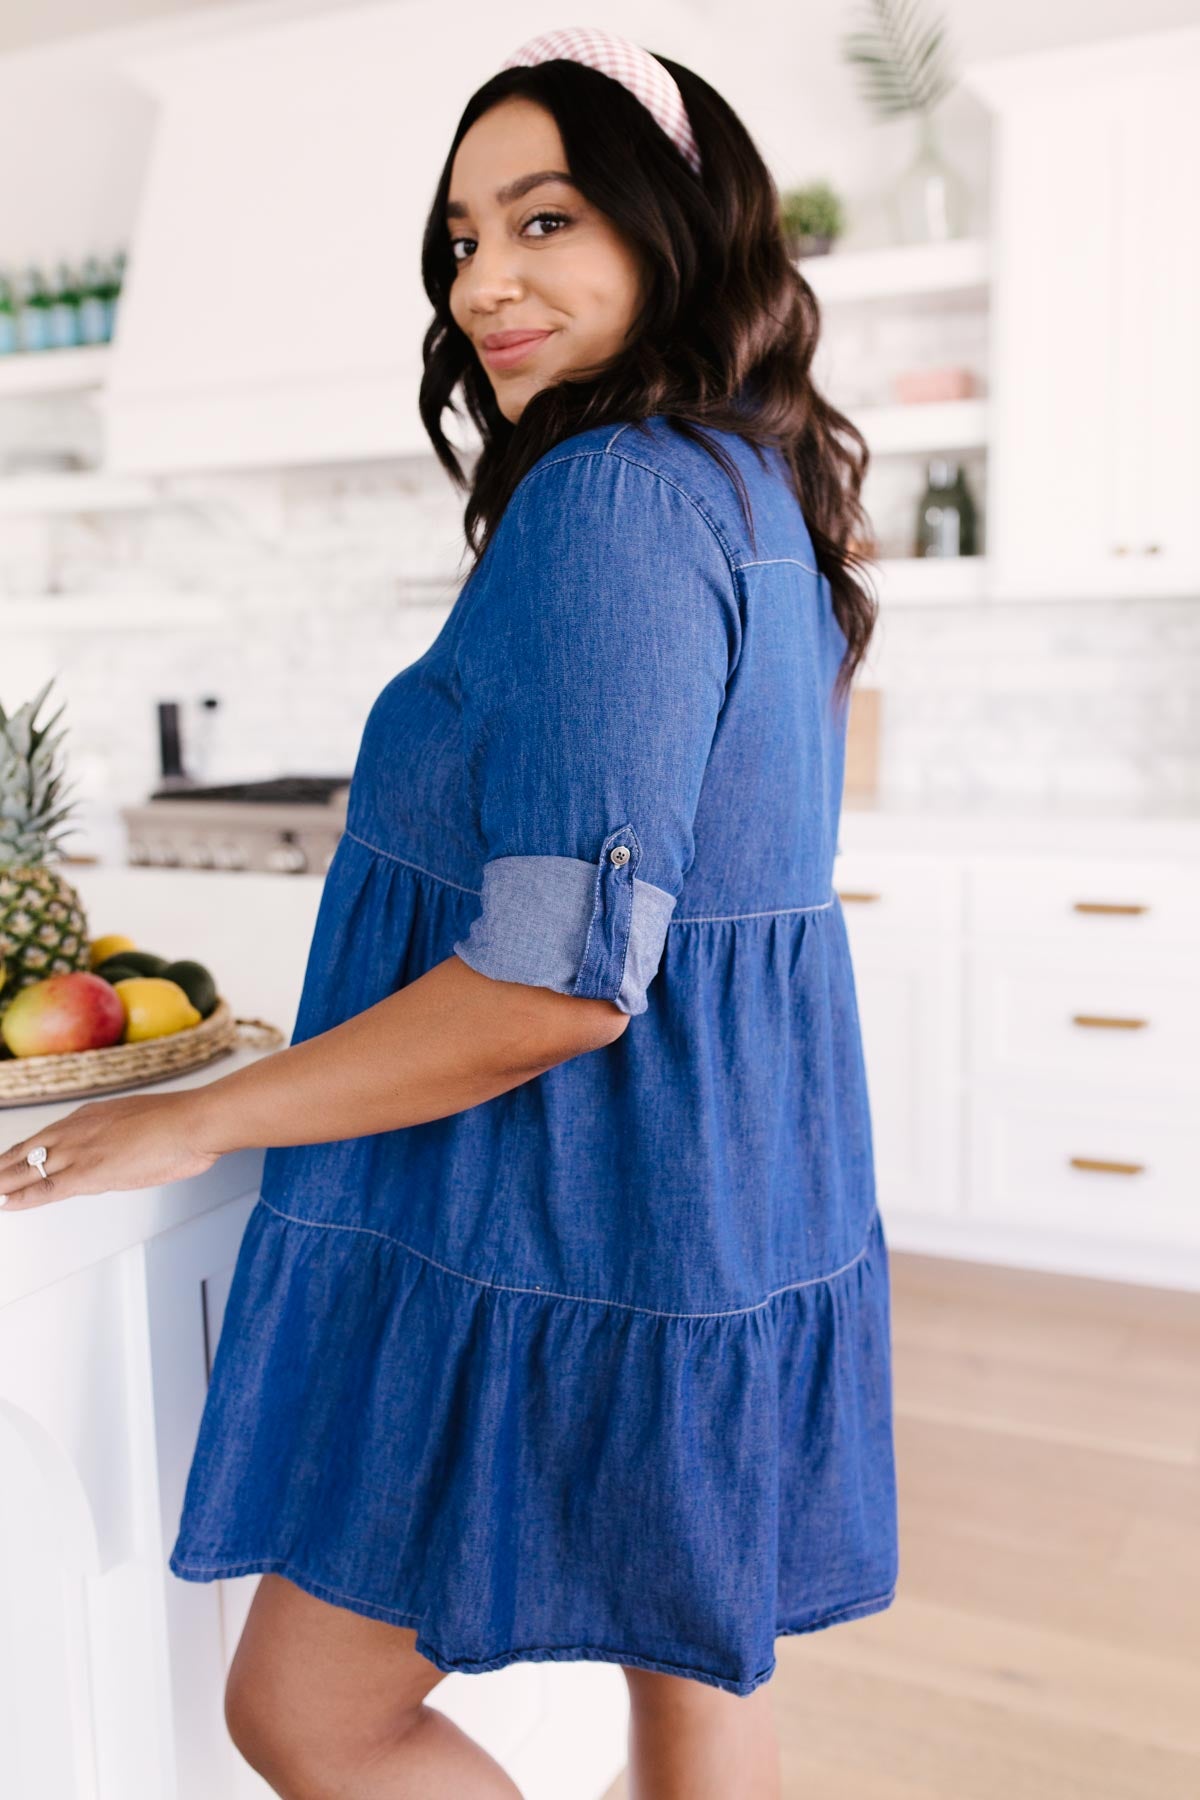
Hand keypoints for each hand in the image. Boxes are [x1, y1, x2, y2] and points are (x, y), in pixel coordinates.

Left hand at [0, 1091, 222, 1211]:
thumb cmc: (182, 1122)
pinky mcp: (88, 1173)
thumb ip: (125, 1135)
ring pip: (28, 1169)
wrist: (193, 1121)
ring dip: (2, 1181)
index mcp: (91, 1116)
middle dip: (3, 1166)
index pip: (46, 1137)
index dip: (24, 1152)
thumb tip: (128, 1148)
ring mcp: (80, 1151)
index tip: (9, 1161)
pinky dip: (22, 1197)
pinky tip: (6, 1203)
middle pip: (27, 1150)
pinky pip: (45, 1188)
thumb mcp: (144, 1122)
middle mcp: (77, 1130)